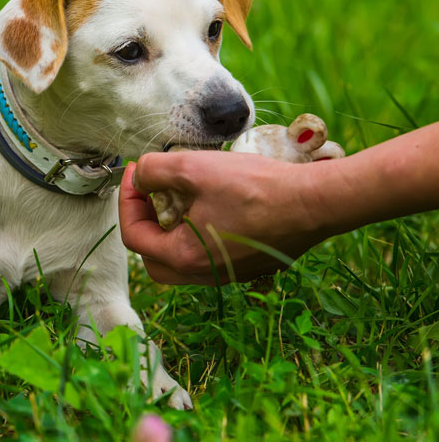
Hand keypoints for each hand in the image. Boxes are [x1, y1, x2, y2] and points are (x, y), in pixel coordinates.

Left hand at [119, 152, 329, 284]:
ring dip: (170, 229)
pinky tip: (208, 206)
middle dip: (143, 222)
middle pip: (152, 257)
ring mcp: (229, 274)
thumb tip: (140, 175)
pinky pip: (208, 256)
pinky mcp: (249, 266)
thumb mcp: (194, 168)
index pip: (133, 236)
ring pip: (181, 259)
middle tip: (150, 191)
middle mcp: (204, 275)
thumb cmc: (256, 186)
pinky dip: (196, 234)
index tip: (136, 173)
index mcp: (184, 258)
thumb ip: (155, 170)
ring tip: (178, 196)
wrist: (316, 203)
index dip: (127, 201)